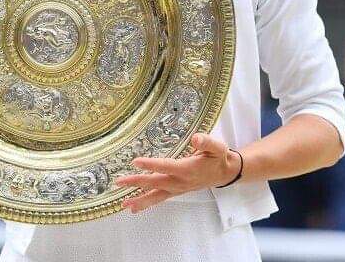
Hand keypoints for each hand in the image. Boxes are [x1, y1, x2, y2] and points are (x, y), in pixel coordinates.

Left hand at [114, 133, 240, 213]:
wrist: (224, 174)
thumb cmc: (218, 158)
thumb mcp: (218, 147)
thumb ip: (207, 142)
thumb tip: (195, 138)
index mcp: (188, 169)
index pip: (166, 166)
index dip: (151, 164)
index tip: (135, 162)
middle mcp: (180, 181)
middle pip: (155, 182)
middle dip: (137, 182)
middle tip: (119, 181)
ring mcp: (177, 188)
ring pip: (156, 195)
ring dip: (140, 199)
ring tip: (124, 204)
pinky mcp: (176, 191)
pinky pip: (159, 198)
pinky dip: (147, 203)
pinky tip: (134, 207)